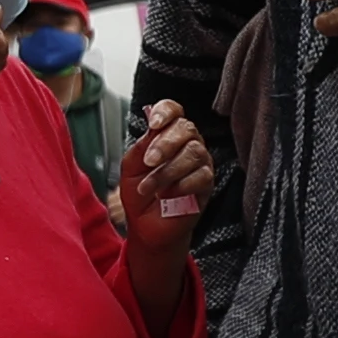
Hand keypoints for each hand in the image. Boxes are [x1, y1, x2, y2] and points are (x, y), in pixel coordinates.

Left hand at [118, 100, 213, 250]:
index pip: (173, 111)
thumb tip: (152, 126)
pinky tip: (167, 194)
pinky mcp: (207, 184)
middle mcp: (187, 144)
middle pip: (187, 128)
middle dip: (165, 144)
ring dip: (168, 171)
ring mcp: (200, 163)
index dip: (166, 111)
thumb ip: (142, 146)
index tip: (154, 122)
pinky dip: (181, 185)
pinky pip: (202, 176)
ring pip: (194, 153)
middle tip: (148, 162)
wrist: (146, 226)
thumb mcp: (131, 167)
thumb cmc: (139, 194)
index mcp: (167, 135)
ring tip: (150, 187)